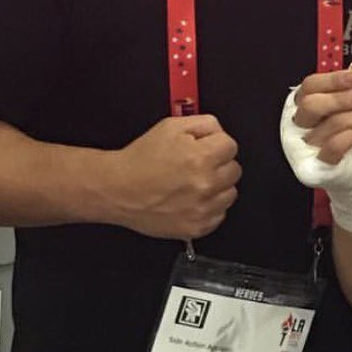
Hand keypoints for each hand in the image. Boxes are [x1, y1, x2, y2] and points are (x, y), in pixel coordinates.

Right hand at [108, 115, 239, 240]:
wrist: (117, 190)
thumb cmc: (140, 160)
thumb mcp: (171, 126)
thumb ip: (203, 124)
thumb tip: (219, 131)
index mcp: (201, 158)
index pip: (231, 146)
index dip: (216, 144)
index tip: (206, 148)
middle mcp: (205, 185)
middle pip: (234, 170)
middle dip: (218, 164)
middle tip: (197, 165)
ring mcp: (202, 209)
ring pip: (230, 193)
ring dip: (217, 187)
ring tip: (193, 183)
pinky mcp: (196, 227)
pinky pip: (219, 215)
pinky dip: (209, 208)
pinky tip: (192, 200)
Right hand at [280, 72, 351, 233]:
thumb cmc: (351, 138)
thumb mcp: (349, 111)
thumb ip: (350, 95)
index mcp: (302, 107)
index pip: (308, 87)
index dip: (331, 80)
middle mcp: (296, 127)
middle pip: (311, 105)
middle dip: (340, 98)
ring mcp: (304, 149)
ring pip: (327, 125)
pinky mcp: (316, 168)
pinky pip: (332, 148)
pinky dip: (350, 136)